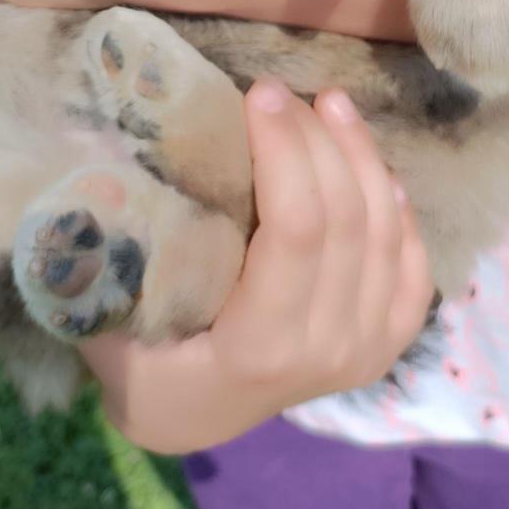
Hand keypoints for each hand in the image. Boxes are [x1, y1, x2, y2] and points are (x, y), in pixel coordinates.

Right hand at [82, 80, 433, 454]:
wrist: (196, 418)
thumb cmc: (144, 360)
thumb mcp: (107, 322)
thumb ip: (108, 256)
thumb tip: (96, 161)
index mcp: (261, 347)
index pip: (297, 230)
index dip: (286, 150)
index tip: (258, 93)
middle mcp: (327, 352)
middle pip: (347, 219)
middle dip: (316, 138)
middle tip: (279, 90)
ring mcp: (366, 351)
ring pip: (386, 229)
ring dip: (360, 154)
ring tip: (329, 101)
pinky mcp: (387, 342)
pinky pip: (413, 262)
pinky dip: (397, 205)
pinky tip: (371, 162)